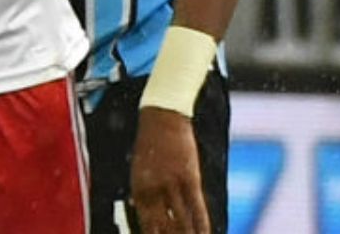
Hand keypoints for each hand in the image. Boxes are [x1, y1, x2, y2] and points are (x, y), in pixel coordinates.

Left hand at [130, 107, 208, 233]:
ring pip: (181, 221)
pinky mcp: (190, 177)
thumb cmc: (150, 142)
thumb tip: (137, 208)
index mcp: (138, 188)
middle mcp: (153, 189)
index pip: (145, 223)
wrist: (162, 116)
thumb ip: (141, 190)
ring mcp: (172, 184)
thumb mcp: (138, 167)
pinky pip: (197, 207)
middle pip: (163, 226)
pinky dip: (202, 224)